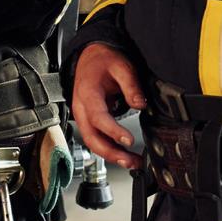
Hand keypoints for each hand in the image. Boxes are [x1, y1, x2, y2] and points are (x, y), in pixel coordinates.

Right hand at [71, 43, 145, 169]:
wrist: (89, 57)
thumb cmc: (102, 61)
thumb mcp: (121, 66)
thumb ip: (131, 85)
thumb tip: (140, 103)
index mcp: (87, 93)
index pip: (98, 117)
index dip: (113, 130)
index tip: (129, 139)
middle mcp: (81, 108)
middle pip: (91, 137)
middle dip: (111, 153)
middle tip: (130, 161)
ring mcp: (82, 116)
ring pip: (92, 142)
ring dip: (110, 155)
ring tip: (131, 162)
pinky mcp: (88, 121)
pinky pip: (95, 139)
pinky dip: (108, 150)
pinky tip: (123, 155)